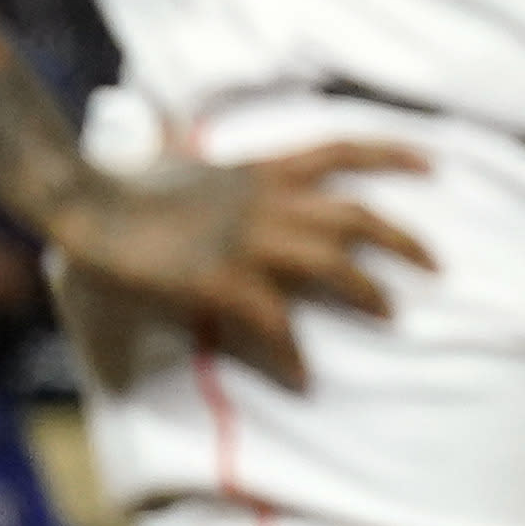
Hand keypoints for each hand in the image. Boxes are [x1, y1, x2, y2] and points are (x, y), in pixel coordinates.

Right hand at [44, 140, 434, 394]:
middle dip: (404, 240)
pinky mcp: (224, 281)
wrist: (90, 206)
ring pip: (333, 264)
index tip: (433, 163)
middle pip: (357, 215)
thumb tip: (218, 180)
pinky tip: (304, 376)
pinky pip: (276, 322)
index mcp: (262, 170)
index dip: (391, 153)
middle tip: (434, 266)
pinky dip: (294, 353)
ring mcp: (249, 242)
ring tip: (390, 313)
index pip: (341, 149)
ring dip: (368, 290)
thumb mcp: (192, 169)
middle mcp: (268, 202)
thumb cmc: (131, 189)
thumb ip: (224, 179)